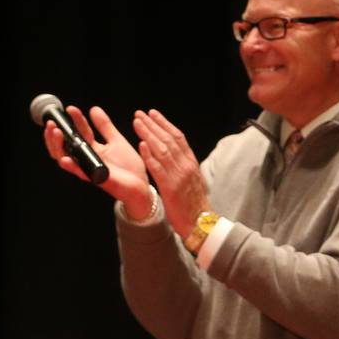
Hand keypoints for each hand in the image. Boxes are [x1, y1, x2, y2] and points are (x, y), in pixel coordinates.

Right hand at [43, 105, 151, 215]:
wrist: (142, 186)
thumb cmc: (129, 167)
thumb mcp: (117, 141)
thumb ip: (105, 126)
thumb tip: (93, 108)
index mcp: (92, 150)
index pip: (78, 133)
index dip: (73, 120)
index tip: (71, 109)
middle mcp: (88, 159)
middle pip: (63, 147)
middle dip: (55, 134)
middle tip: (53, 121)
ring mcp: (90, 169)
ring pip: (65, 159)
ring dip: (57, 146)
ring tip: (55, 132)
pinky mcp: (97, 179)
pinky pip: (80, 173)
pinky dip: (72, 166)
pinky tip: (65, 159)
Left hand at [133, 109, 211, 236]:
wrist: (202, 224)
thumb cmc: (195, 205)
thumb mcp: (192, 181)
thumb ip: (183, 167)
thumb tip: (174, 154)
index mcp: (191, 164)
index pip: (178, 138)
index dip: (165, 124)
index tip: (153, 114)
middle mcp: (186, 166)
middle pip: (168, 140)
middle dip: (153, 125)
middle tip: (140, 113)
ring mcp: (178, 177)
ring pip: (162, 150)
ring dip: (149, 134)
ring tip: (137, 123)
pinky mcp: (171, 188)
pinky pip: (158, 169)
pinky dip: (150, 156)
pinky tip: (141, 146)